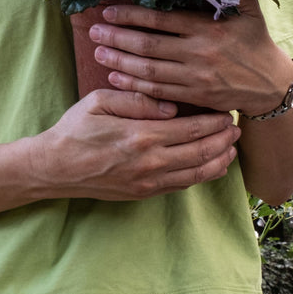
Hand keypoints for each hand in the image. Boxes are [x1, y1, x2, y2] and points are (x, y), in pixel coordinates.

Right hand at [31, 89, 240, 200]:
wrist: (55, 168)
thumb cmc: (74, 130)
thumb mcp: (99, 101)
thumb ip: (136, 100)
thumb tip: (170, 106)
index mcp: (141, 136)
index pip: (190, 129)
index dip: (214, 121)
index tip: (227, 112)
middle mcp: (149, 162)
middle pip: (201, 153)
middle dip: (223, 140)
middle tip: (237, 128)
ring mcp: (147, 182)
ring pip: (196, 174)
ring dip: (219, 161)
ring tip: (231, 149)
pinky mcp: (143, 193)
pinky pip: (181, 186)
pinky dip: (202, 176)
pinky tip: (212, 167)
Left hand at [87, 0, 292, 116]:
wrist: (270, 83)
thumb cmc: (254, 38)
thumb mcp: (247, 6)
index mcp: (208, 27)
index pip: (161, 19)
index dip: (131, 15)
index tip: (109, 11)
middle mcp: (199, 53)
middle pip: (148, 45)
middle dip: (116, 37)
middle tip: (93, 31)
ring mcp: (196, 77)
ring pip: (149, 70)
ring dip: (119, 61)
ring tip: (97, 51)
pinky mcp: (195, 96)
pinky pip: (158, 91)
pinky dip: (134, 84)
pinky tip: (115, 76)